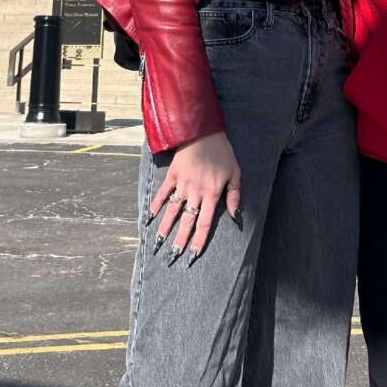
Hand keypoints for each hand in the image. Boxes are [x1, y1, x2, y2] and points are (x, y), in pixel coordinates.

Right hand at [148, 131, 241, 262]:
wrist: (203, 131)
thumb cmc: (222, 151)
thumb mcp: (235, 173)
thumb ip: (234, 195)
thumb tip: (235, 216)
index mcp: (211, 194)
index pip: (204, 223)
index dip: (199, 240)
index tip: (193, 255)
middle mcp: (196, 192)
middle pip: (187, 221)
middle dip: (180, 240)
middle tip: (173, 256)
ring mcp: (182, 184)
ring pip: (173, 210)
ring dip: (165, 227)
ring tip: (159, 243)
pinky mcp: (173, 175)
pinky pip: (163, 193)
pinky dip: (156, 204)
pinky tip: (151, 217)